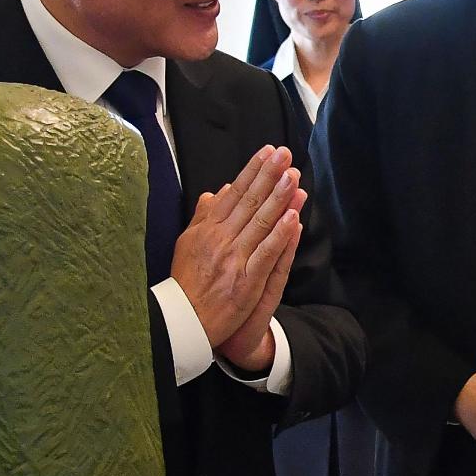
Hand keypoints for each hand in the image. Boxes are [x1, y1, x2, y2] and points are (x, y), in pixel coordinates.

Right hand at [170, 145, 305, 348]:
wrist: (182, 323)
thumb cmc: (187, 282)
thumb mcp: (188, 243)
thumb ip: (204, 216)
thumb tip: (218, 191)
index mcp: (208, 229)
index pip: (235, 194)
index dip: (253, 171)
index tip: (268, 152)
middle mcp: (221, 240)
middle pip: (249, 202)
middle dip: (269, 175)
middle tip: (285, 153)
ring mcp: (234, 259)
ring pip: (260, 223)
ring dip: (278, 198)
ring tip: (293, 176)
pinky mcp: (246, 281)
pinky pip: (265, 254)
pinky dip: (279, 235)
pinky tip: (292, 217)